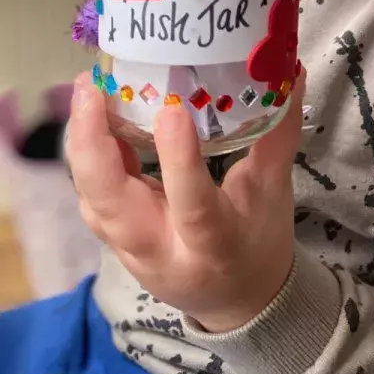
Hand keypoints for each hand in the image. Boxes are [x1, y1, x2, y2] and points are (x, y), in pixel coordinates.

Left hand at [65, 66, 305, 332]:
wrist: (239, 302)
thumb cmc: (261, 240)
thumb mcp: (275, 190)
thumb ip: (280, 132)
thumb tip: (290, 72)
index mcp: (214, 243)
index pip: (192, 205)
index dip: (178, 160)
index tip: (172, 110)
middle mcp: (163, 251)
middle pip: (112, 206)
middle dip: (93, 146)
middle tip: (92, 87)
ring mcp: (132, 251)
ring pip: (92, 201)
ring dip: (82, 146)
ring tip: (87, 90)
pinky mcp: (116, 243)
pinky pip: (92, 199)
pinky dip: (87, 158)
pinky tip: (91, 118)